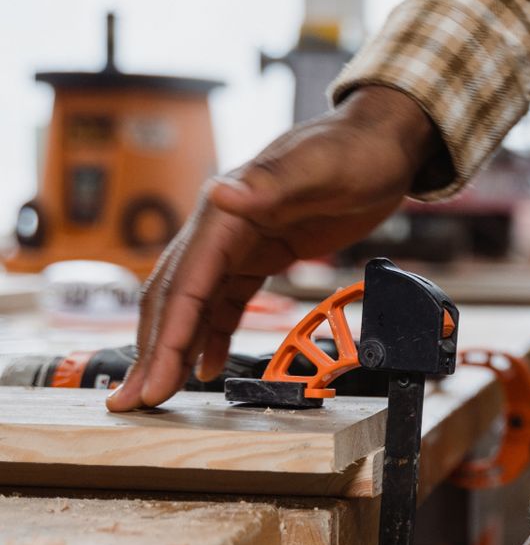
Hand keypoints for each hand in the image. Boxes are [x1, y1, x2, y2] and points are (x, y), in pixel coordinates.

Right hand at [107, 85, 439, 410]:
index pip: (185, 285)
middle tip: (131, 403)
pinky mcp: (262, 252)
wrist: (382, 140)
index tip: (152, 383)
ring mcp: (240, 242)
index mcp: (227, 212)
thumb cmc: (355, 151)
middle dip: (153, 353)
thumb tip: (221, 194)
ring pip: (194, 303)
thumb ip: (272, 183)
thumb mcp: (321, 168)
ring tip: (156, 393)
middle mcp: (222, 228)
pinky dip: (211, 333)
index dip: (166, 339)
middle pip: (175, 298)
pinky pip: (225, 300)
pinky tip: (205, 366)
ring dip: (174, 348)